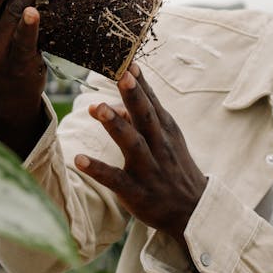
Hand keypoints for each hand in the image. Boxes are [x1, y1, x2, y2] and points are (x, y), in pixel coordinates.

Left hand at [74, 64, 207, 243]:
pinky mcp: (137, 192)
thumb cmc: (174, 168)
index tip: (129, 61)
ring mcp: (149, 169)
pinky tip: (79, 159)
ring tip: (97, 107)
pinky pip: (116, 179)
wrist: (193, 210)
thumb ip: (142, 119)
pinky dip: (98, 169)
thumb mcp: (165, 140)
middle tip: (121, 75)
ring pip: (132, 144)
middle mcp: (158, 146)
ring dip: (115, 125)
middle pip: (145, 117)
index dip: (141, 83)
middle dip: (134, 96)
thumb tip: (116, 103)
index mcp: (165, 130)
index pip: (151, 102)